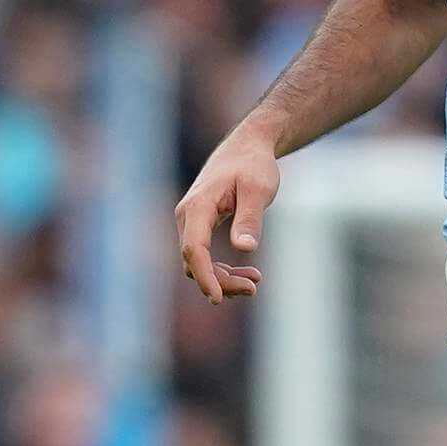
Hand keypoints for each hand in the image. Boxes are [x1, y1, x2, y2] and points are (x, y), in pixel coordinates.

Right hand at [176, 123, 278, 303]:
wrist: (248, 147)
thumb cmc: (254, 165)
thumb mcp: (259, 189)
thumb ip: (250, 218)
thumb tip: (244, 248)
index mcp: (198, 206)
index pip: (193, 248)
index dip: (204, 276)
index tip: (217, 298)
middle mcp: (187, 215)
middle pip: (194, 261)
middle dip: (221, 281)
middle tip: (254, 287)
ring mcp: (191, 222)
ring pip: (197, 262)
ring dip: (223, 278)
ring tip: (255, 282)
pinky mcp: (199, 226)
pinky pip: (203, 256)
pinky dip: (222, 269)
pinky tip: (249, 273)